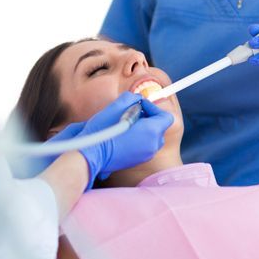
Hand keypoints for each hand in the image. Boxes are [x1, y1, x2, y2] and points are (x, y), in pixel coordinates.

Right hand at [49, 92, 172, 189]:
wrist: (92, 153)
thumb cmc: (103, 130)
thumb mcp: (116, 106)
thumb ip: (132, 98)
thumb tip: (137, 99)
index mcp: (152, 130)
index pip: (166, 116)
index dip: (153, 107)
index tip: (140, 105)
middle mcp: (153, 144)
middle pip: (160, 127)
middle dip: (149, 117)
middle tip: (133, 112)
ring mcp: (146, 155)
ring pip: (152, 137)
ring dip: (144, 128)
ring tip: (127, 123)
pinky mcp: (138, 161)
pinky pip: (144, 146)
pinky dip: (138, 138)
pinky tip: (123, 135)